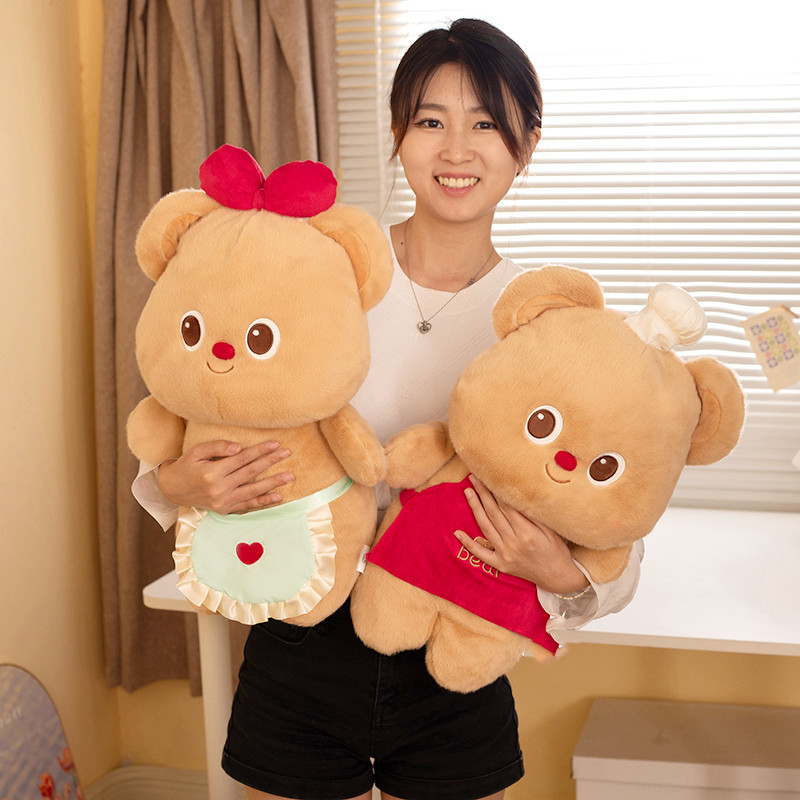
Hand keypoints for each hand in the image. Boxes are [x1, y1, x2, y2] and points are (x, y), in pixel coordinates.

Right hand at [157, 440, 293, 513]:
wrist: (173, 489)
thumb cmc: (187, 466)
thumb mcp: (197, 451)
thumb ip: (217, 447)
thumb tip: (238, 448)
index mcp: (212, 472)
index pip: (242, 459)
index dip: (260, 450)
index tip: (275, 444)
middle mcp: (219, 488)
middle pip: (250, 473)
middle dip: (270, 462)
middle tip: (288, 454)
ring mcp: (223, 501)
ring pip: (253, 491)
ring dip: (273, 483)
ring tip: (289, 476)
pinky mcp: (225, 510)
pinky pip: (247, 506)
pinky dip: (263, 502)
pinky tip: (278, 497)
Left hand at [456, 475, 588, 594]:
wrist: (559, 578)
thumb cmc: (557, 550)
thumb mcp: (551, 530)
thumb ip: (533, 514)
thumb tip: (518, 495)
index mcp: (527, 533)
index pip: (506, 506)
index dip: (496, 490)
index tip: (490, 476)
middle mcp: (513, 543)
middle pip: (493, 513)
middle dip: (483, 493)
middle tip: (474, 477)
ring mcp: (505, 555)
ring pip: (485, 527)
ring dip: (475, 508)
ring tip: (468, 491)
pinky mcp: (500, 565)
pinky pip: (480, 554)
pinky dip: (468, 543)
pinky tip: (457, 532)